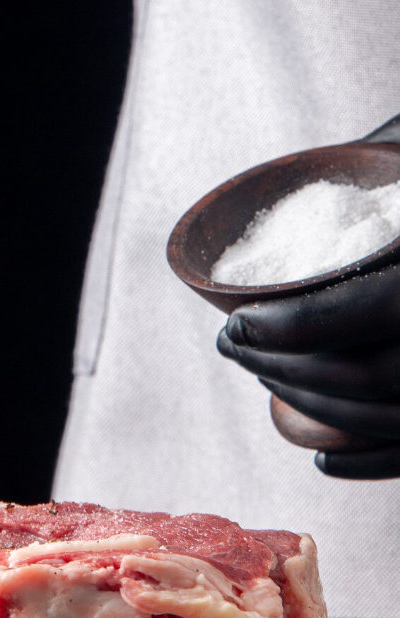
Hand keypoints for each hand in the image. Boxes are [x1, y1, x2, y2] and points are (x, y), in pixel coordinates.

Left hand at [217, 115, 399, 479]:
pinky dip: (370, 459)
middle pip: (371, 376)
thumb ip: (386, 157)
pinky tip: (323, 455)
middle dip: (284, 368)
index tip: (235, 323)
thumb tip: (305, 174)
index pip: (372, 312)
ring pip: (393, 418)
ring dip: (314, 408)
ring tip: (266, 378)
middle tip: (234, 347)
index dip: (291, 329)